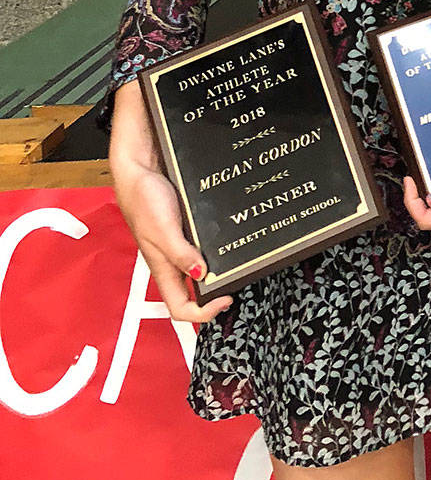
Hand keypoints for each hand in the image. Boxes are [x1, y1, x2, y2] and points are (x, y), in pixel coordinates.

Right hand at [109, 77, 230, 325]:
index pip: (180, 307)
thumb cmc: (144, 199)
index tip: (227, 298)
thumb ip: (180, 253)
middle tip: (240, 280)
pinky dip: (216, 247)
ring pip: (199, 269)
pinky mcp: (185, 228)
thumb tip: (203, 276)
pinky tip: (230, 237)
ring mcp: (179, 244)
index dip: (203, 313)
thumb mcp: (162, 229)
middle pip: (192, 293)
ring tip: (241, 261)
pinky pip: (202, 245)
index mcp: (163, 268)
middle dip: (215, 295)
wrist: (140, 167)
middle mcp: (172, 260)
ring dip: (218, 271)